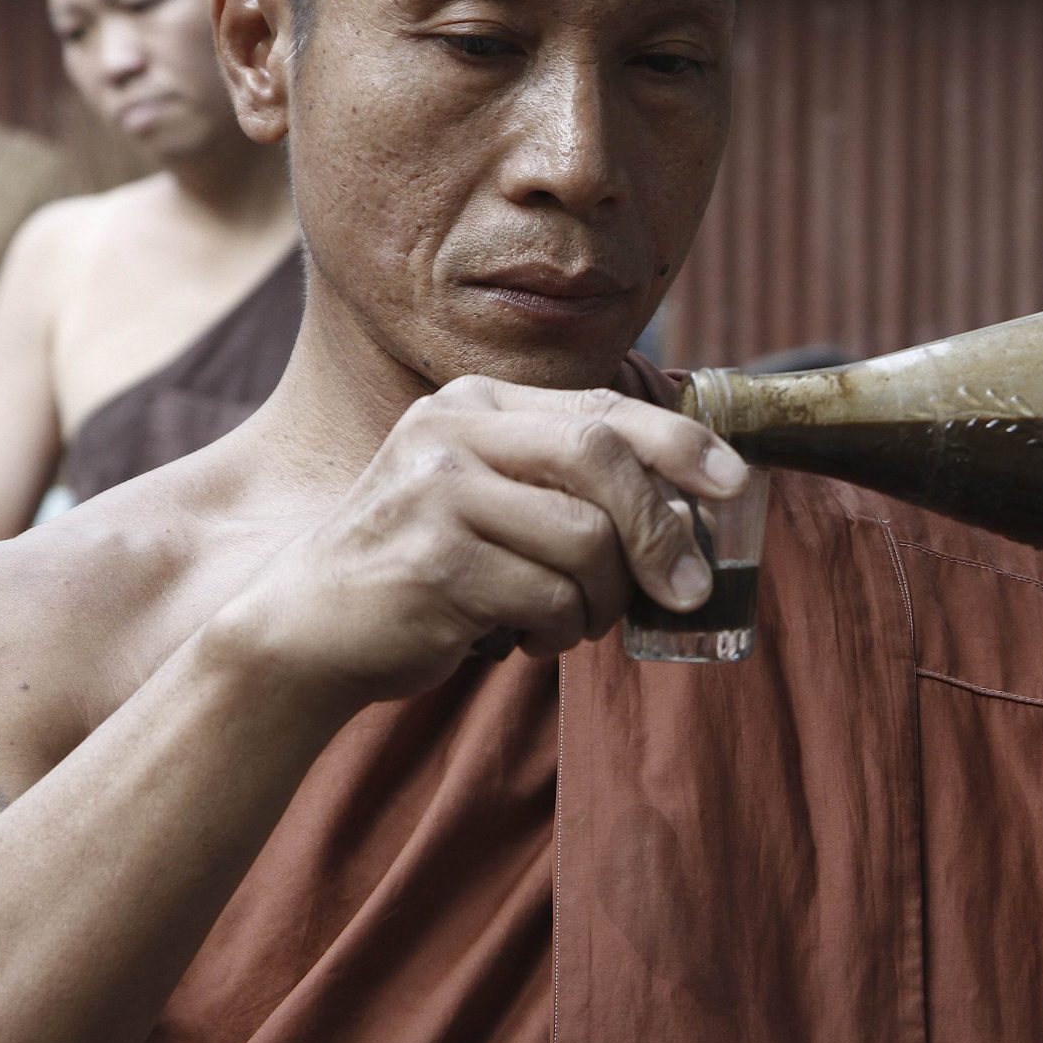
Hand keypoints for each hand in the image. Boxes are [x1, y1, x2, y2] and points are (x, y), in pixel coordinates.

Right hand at [207, 377, 744, 707]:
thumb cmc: (424, 568)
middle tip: (689, 588)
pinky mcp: (432, 562)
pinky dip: (558, 631)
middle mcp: (451, 431)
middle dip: (661, 529)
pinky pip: (547, 598)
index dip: (681, 442)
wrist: (307, 628)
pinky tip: (526, 638)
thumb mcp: (487, 499)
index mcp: (474, 404)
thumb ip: (567, 483)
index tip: (736, 483)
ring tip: (571, 621)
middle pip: (602, 458)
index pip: (602, 407)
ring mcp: (435, 492)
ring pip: (585, 541)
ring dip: (603, 600)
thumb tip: (691, 503)